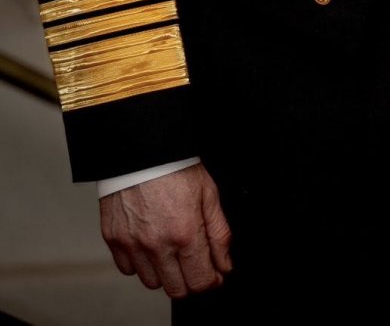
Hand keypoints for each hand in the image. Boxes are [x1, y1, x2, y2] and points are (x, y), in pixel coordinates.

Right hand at [100, 163, 231, 295]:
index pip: (200, 281)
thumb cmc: (176, 167)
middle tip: (194, 262)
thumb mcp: (209, 194)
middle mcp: (157, 244)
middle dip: (190, 280)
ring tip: (170, 249)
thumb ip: (219, 233)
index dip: (211, 281)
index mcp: (185, 233)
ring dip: (164, 273)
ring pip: (152, 282)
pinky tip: (149, 244)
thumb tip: (225, 264)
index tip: (214, 275)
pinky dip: (140, 263)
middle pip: (176, 289)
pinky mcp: (114, 240)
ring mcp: (133, 244)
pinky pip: (128, 269)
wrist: (142, 150)